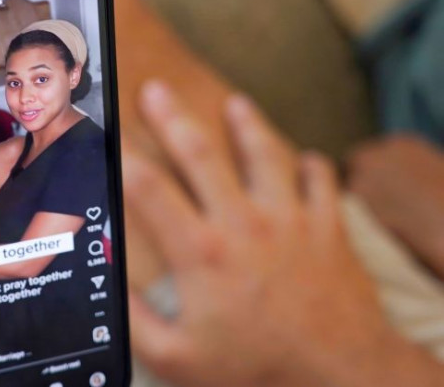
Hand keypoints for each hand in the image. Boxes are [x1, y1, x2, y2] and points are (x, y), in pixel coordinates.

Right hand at [124, 82, 440, 385]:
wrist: (339, 374)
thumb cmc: (258, 368)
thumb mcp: (179, 359)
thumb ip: (139, 321)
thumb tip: (115, 287)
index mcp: (202, 253)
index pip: (149, 191)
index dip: (124, 158)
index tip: (109, 135)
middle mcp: (244, 225)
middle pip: (200, 155)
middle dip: (173, 118)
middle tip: (156, 91)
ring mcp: (290, 220)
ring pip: (265, 154)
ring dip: (247, 124)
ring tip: (234, 103)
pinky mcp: (328, 228)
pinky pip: (320, 180)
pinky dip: (311, 165)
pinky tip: (304, 159)